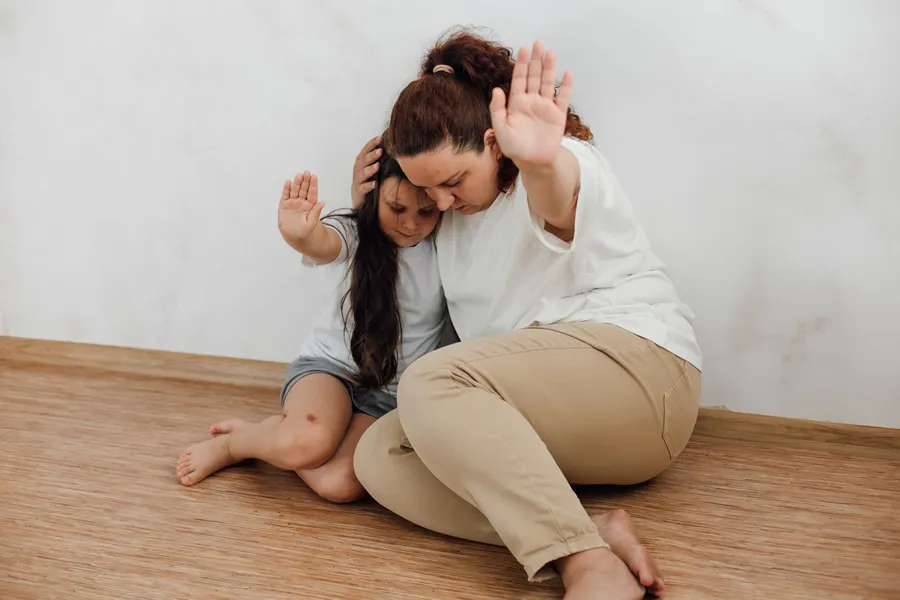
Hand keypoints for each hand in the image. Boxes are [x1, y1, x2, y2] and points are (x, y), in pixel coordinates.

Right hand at [278, 171, 323, 241]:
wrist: (293, 236)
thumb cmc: (304, 231)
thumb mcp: (311, 223)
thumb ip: (316, 213)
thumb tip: (323, 202)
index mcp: (310, 205)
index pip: (312, 193)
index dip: (313, 185)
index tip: (314, 176)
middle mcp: (302, 202)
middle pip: (304, 189)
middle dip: (305, 181)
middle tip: (307, 172)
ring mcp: (293, 202)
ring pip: (295, 190)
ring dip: (297, 183)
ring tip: (299, 175)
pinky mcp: (284, 204)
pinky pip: (285, 195)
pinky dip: (286, 189)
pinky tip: (288, 182)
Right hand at [351, 135, 382, 208]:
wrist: (362, 203)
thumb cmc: (371, 183)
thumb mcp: (375, 171)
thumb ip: (380, 160)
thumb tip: (394, 149)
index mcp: (361, 164)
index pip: (365, 151)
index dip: (371, 144)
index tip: (380, 138)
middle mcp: (358, 171)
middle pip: (362, 161)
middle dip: (371, 155)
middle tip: (380, 151)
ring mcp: (358, 182)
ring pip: (362, 174)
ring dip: (369, 169)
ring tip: (377, 166)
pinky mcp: (359, 193)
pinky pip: (363, 188)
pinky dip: (368, 186)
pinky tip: (374, 184)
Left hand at [489, 41, 572, 168]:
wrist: (533, 162)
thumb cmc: (514, 148)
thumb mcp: (500, 130)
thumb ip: (497, 110)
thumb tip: (497, 89)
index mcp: (517, 104)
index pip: (519, 79)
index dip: (522, 65)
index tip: (524, 49)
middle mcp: (531, 102)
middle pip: (534, 77)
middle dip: (536, 60)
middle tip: (538, 43)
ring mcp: (545, 107)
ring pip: (548, 83)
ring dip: (549, 68)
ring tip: (550, 52)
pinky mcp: (558, 115)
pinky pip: (563, 98)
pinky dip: (566, 86)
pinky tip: (567, 73)